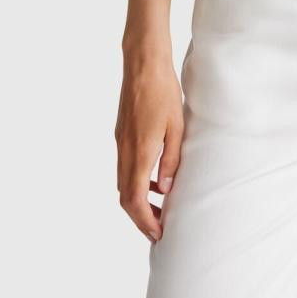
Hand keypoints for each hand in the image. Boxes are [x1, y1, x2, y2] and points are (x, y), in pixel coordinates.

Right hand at [115, 52, 184, 241]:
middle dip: (140, 217)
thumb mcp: (176, 126)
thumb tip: (166, 188)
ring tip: (160, 208)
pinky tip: (155, 180)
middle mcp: (125, 150)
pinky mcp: (121, 133)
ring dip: (138, 200)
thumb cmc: (163, 90)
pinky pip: (124, 167)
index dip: (145, 221)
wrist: (143, 63)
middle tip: (158, 228)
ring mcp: (120, 142)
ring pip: (123, 183)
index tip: (158, 234)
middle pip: (125, 197)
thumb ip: (171, 159)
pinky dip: (136, 182)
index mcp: (139, 152)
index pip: (136, 200)